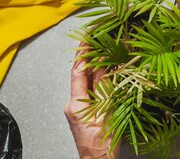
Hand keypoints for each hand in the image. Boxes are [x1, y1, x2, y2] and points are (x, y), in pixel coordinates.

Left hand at [65, 42, 119, 158]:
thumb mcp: (107, 112)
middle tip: (93, 37)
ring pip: (84, 80)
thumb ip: (104, 87)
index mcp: (76, 104)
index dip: (83, 52)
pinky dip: (95, 77)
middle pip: (79, 73)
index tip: (88, 37)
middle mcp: (72, 104)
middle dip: (86, 54)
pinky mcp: (82, 111)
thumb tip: (103, 64)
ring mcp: (76, 107)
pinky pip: (88, 88)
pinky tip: (102, 69)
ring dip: (92, 64)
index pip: (78, 71)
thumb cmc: (103, 144)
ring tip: (99, 47)